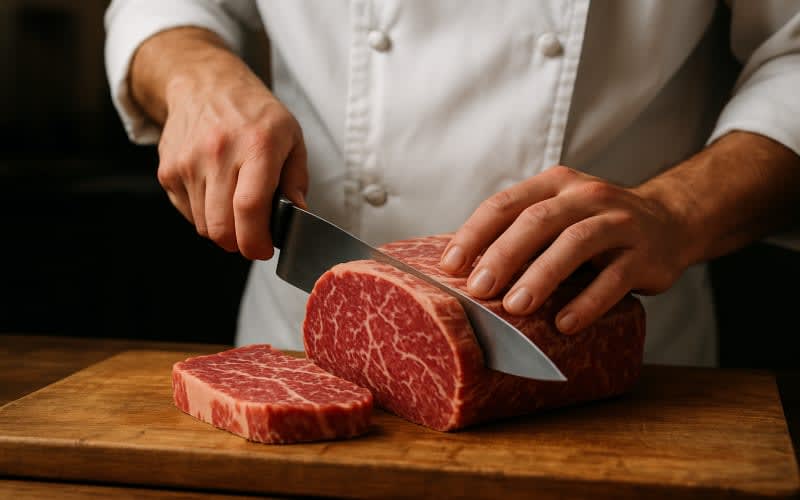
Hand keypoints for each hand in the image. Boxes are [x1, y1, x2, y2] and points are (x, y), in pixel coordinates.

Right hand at [131, 28, 307, 259]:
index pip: (250, 207)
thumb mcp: (291, 136)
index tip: (264, 249)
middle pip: (222, 226)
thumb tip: (296, 215)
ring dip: (223, 228)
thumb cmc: (253, 113)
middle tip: (253, 236)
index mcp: (257, 145)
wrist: (204, 84)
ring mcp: (188, 162)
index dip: (256, 240)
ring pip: (204, 225)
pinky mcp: (168, 171)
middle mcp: (219, 153)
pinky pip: (188, 214)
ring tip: (235, 205)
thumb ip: (296, 179)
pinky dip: (204, 215)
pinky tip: (216, 192)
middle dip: (240, 243)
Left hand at [439, 166, 689, 333]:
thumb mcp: (559, 215)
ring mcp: (618, 223)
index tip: (450, 266)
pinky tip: (564, 324)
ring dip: (541, 277)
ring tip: (515, 308)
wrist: (670, 223)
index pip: (505, 204)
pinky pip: (614, 279)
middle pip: (537, 221)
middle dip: (503, 255)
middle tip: (478, 290)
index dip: (474, 233)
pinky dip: (587, 303)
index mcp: (555, 185)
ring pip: (575, 244)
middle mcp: (586, 196)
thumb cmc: (595, 226)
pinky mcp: (644, 255)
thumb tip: (463, 271)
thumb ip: (521, 232)